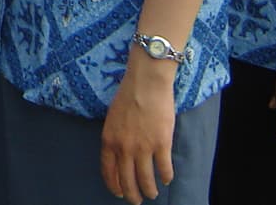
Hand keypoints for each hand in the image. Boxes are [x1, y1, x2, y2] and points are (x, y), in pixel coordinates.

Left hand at [101, 57, 176, 203]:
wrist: (146, 82)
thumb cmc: (128, 95)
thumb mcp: (112, 118)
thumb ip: (114, 137)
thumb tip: (118, 153)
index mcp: (109, 140)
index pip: (109, 171)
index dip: (114, 185)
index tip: (119, 192)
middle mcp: (124, 148)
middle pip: (127, 180)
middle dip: (132, 194)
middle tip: (137, 200)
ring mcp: (143, 147)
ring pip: (146, 179)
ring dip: (150, 190)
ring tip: (152, 194)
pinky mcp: (161, 144)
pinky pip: (164, 168)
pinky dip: (166, 176)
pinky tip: (167, 179)